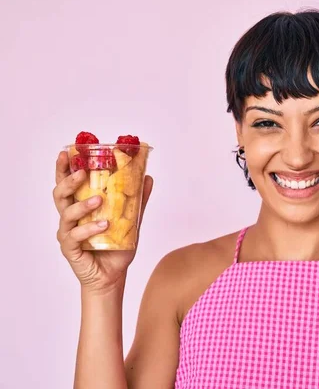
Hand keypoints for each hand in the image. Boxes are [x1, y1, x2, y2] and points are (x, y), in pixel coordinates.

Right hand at [53, 151, 153, 293]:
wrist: (113, 275)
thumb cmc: (116, 247)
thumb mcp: (132, 220)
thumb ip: (138, 200)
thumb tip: (148, 177)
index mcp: (80, 206)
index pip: (68, 183)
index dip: (64, 168)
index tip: (66, 152)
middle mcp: (70, 217)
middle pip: (60, 194)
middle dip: (68, 180)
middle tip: (82, 173)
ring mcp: (68, 233)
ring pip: (66, 213)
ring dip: (82, 204)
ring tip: (99, 200)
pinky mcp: (70, 248)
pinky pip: (75, 235)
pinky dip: (89, 229)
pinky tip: (103, 225)